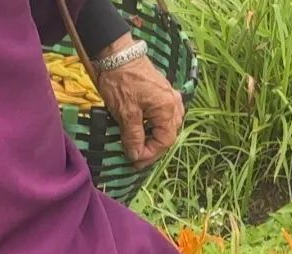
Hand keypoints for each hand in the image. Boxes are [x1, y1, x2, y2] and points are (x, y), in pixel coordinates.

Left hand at [94, 34, 184, 168]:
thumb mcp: (125, 113)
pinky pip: (164, 115)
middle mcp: (174, 103)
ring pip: (167, 125)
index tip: (134, 161)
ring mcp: (170, 96)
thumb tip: (136, 156)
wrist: (116, 53)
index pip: (165, 141)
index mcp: (168, 109)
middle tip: (136, 158)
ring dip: (155, 138)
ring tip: (139, 146)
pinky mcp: (162, 92)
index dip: (150, 155)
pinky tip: (143, 130)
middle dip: (153, 148)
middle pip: (169, 134)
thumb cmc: (121, 81)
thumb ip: (133, 137)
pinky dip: (154, 126)